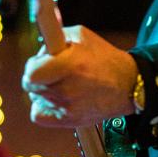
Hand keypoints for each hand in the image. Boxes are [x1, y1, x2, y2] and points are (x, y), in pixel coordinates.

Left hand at [22, 26, 137, 126]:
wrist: (126, 85)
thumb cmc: (103, 59)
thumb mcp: (81, 36)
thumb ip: (55, 37)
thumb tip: (38, 46)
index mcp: (70, 65)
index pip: (31, 73)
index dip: (33, 66)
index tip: (40, 63)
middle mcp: (67, 89)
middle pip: (31, 87)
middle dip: (38, 77)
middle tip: (51, 73)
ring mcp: (68, 108)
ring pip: (35, 98)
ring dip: (42, 91)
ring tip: (60, 84)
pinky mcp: (69, 120)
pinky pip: (38, 115)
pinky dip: (42, 108)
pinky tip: (54, 100)